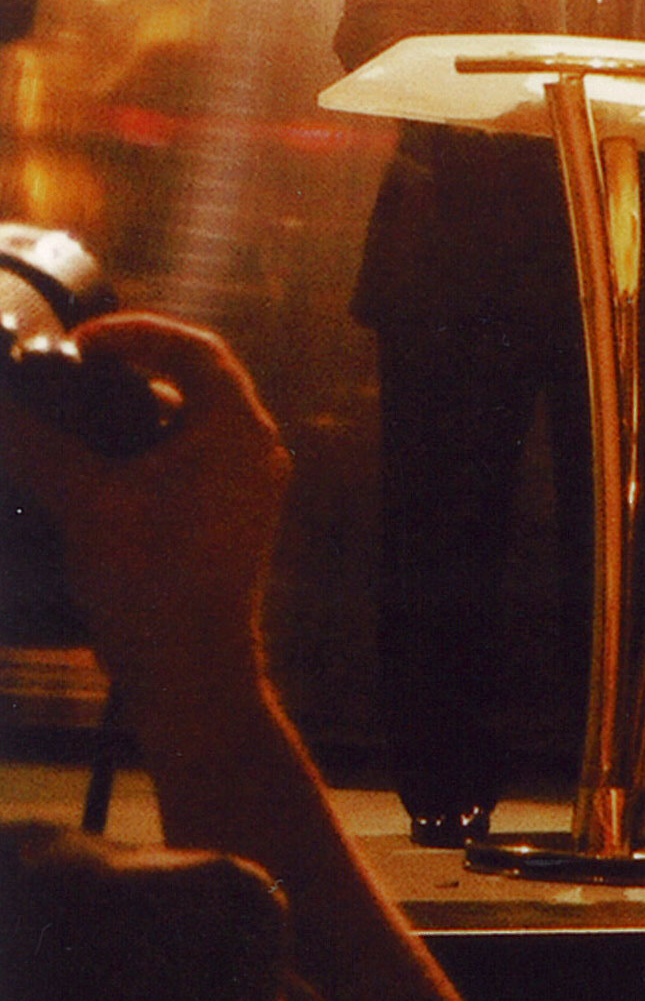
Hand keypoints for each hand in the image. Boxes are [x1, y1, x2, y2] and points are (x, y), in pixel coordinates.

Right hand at [0, 313, 289, 725]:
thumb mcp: (83, 500)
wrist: (187, 667)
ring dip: (131, 418)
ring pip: (187, 428)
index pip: (195, 348)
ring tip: (72, 423)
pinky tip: (91, 474)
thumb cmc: (150, 583)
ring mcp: (246, 489)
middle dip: (130, 372)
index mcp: (237, 431)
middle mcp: (254, 452)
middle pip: (193, 384)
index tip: (79, 343)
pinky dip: (141, 457)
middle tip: (71, 374)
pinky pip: (186, 466)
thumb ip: (35, 443)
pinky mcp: (228, 521)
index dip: (135, 333)